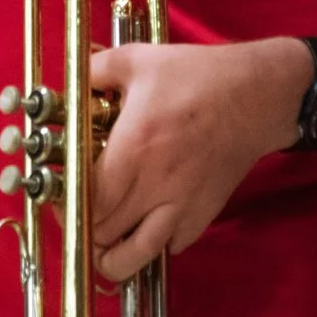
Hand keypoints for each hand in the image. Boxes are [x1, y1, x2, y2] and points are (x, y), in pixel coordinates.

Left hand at [88, 37, 311, 280]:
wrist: (256, 95)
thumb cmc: (198, 76)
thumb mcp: (140, 60)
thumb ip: (98, 69)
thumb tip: (72, 76)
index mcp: (133, 148)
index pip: (87, 200)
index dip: (66, 205)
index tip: (61, 196)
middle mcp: (155, 184)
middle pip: (104, 233)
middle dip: (83, 229)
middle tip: (77, 213)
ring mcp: (181, 204)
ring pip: (137, 256)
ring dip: (113, 257)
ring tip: (103, 245)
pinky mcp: (203, 214)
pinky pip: (171, 246)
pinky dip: (153, 244)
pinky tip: (145, 225)